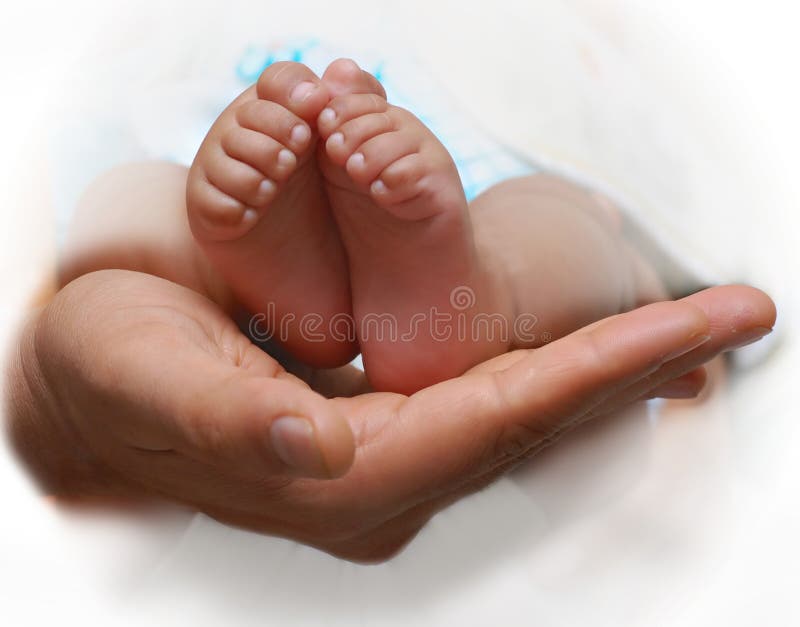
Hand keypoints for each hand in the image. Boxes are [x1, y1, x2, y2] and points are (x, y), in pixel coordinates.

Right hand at [5, 270, 774, 560]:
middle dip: (643, 363)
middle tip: (741, 314)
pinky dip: (562, 362)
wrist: (93, 386)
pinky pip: (495, 391)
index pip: (498, 417)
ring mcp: (388, 453)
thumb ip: (228, 421)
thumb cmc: (114, 371)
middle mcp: (381, 475)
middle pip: (538, 416)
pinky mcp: (384, 423)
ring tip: (703, 323)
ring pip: (527, 406)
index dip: (604, 367)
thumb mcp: (150, 381)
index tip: (702, 323)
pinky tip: (606, 343)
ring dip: (617, 364)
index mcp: (336, 475)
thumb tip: (314, 441)